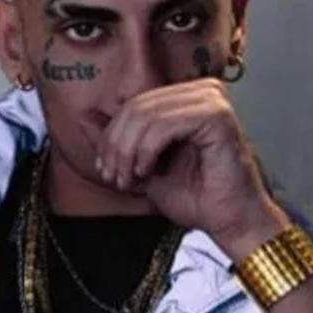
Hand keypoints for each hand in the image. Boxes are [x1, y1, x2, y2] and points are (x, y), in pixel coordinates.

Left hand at [96, 78, 288, 257]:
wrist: (228, 221)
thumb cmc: (195, 195)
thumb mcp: (141, 164)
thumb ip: (117, 139)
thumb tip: (85, 115)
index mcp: (186, 97)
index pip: (133, 104)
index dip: (110, 136)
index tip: (106, 170)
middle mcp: (201, 91)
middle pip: (136, 107)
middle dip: (116, 146)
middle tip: (115, 177)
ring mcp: (212, 99)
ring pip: (146, 114)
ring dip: (128, 151)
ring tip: (130, 178)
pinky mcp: (218, 115)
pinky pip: (165, 124)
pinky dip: (148, 150)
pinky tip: (150, 171)